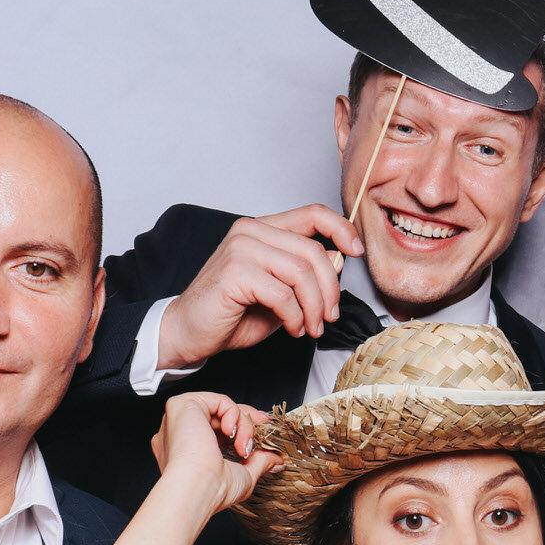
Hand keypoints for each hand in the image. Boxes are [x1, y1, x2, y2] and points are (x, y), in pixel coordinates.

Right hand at [149, 392, 279, 516]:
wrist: (197, 488)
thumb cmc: (213, 489)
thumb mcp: (243, 475)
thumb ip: (258, 462)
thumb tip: (275, 459)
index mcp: (189, 449)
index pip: (218, 428)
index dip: (243, 427)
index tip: (263, 431)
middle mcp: (181, 433)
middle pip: (221, 414)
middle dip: (248, 420)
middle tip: (264, 425)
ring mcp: (180, 420)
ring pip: (222, 408)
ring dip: (243, 424)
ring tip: (243, 445)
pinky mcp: (181, 406)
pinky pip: (218, 401)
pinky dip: (233, 413)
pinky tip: (231, 432)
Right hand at [156, 205, 363, 368]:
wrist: (188, 332)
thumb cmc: (232, 312)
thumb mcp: (282, 292)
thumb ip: (307, 273)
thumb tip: (338, 258)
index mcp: (263, 228)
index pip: (312, 213)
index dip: (341, 229)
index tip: (357, 252)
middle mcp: (250, 230)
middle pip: (313, 251)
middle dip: (330, 289)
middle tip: (329, 316)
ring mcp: (241, 248)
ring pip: (302, 273)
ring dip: (314, 308)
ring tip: (310, 328)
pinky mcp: (235, 272)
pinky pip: (284, 295)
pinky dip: (296, 317)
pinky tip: (293, 328)